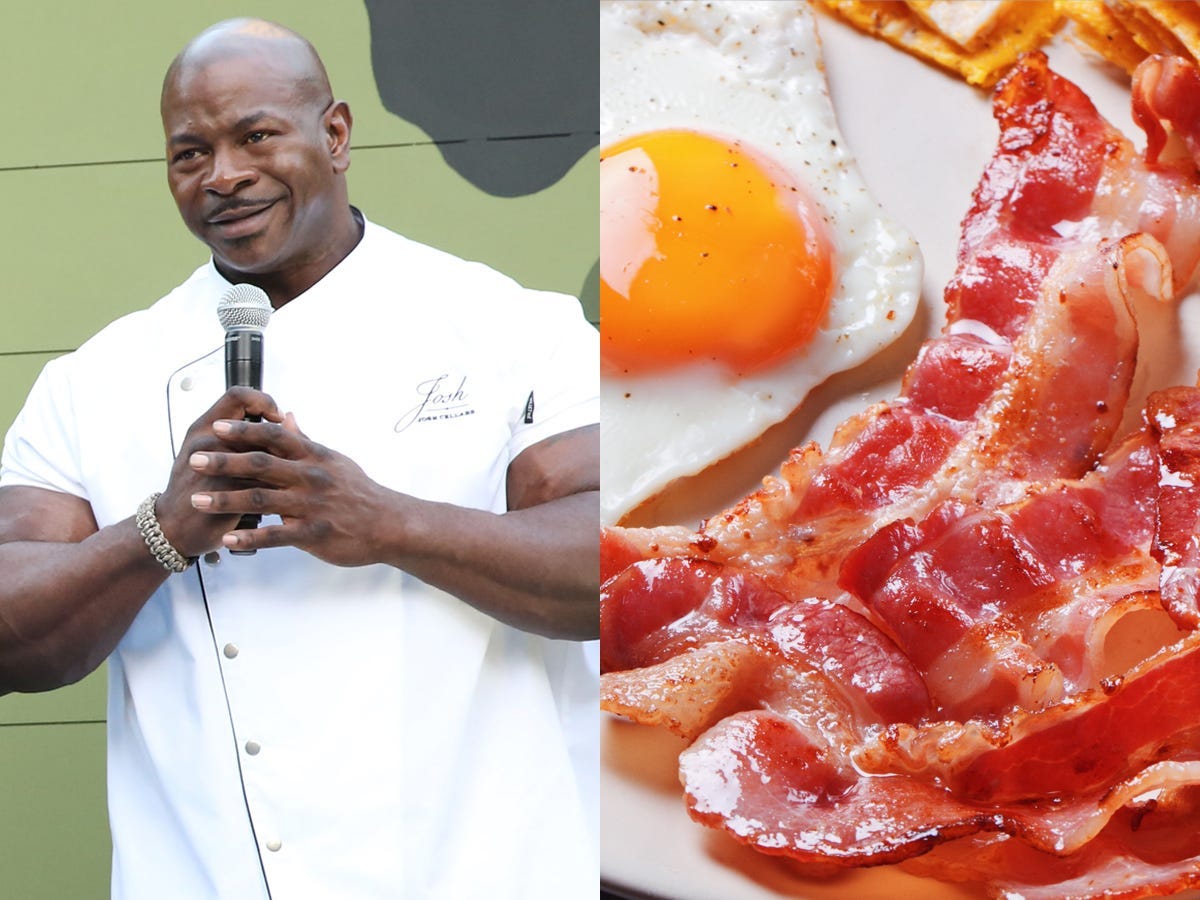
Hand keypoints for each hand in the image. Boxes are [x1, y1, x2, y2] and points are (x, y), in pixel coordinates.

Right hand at [157, 387, 285, 557]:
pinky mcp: (223, 491)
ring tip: (287, 474)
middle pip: (254, 424)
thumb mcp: (210, 452)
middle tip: (290, 446)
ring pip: (261, 455)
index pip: (237, 396)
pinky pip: (259, 484)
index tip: (277, 416)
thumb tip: (283, 417)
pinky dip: (274, 488)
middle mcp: (206, 440)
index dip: (262, 401)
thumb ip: (241, 434)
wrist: (173, 527)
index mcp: (204, 427)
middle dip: (277, 437)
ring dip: (279, 464)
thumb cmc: (195, 487)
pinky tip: (282, 494)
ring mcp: (214, 465)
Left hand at [186, 411, 390, 566]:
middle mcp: (309, 477)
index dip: (244, 430)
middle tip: (194, 459)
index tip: (217, 427)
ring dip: (226, 500)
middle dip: (224, 462)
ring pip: (262, 500)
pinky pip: (276, 536)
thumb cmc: (359, 492)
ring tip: (198, 501)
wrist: (389, 523)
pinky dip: (250, 538)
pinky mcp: (313, 533)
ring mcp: (311, 506)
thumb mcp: (333, 459)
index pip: (274, 436)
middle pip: (261, 464)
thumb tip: (286, 416)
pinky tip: (227, 540)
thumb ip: (305, 440)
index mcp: (313, 456)